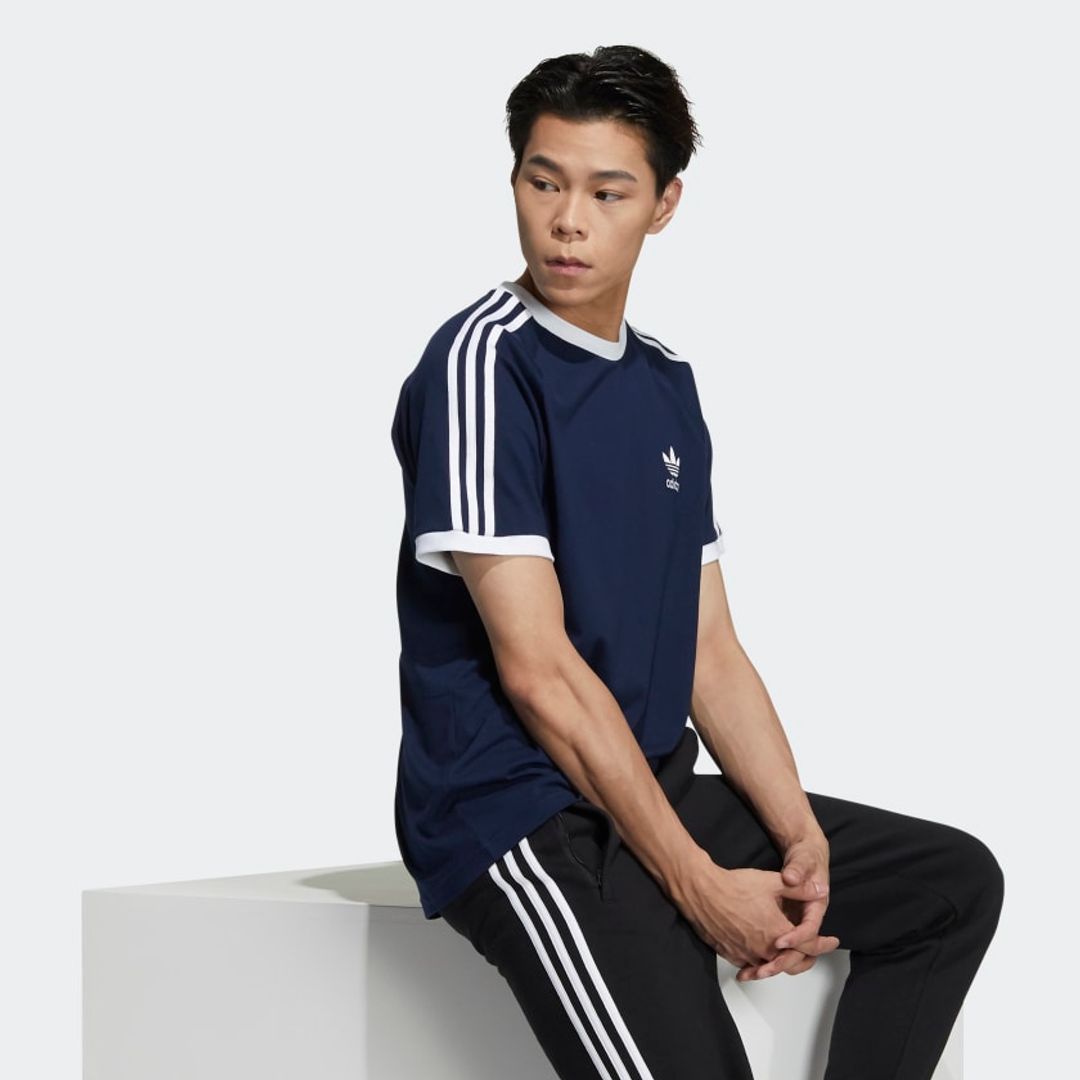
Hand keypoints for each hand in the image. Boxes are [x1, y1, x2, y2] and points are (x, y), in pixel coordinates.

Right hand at [669, 849, 836, 974]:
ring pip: (771, 966)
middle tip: (812, 953)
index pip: (809, 946)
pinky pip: (751, 965)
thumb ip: (800, 888)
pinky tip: (762, 956)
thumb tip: (821, 889)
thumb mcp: (771, 882)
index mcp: (778, 933)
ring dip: (783, 962)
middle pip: (793, 963)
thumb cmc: (735, 885)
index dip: (823, 944)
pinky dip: (761, 963)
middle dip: (806, 958)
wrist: (702, 891)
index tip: (832, 942)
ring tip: (790, 955)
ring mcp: (746, 955)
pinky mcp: (731, 955)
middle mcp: (764, 949)